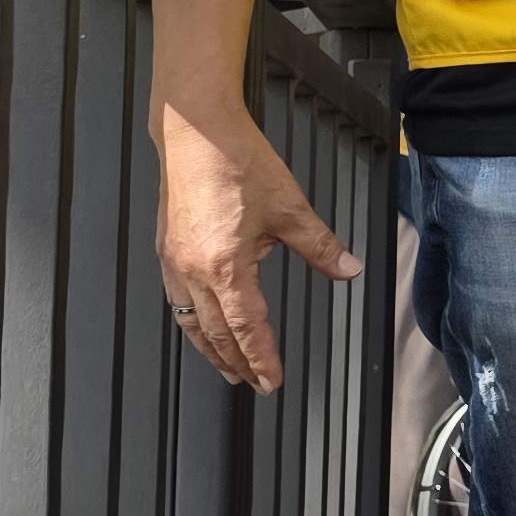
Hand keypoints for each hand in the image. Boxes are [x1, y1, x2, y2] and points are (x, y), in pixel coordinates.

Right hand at [151, 99, 360, 390]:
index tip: (272, 381)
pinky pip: (178, 300)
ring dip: (210, 348)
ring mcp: (175, 261)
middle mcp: (192, 271)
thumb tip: (347, 269)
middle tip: (253, 384)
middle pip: (215, 334)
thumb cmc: (235, 161)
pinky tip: (200, 323)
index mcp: (224, 267)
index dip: (261, 359)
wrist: (194, 131)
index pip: (247, 329)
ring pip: (190, 321)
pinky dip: (192, 321)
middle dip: (236, 363)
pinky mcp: (168, 248)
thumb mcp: (290, 206)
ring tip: (226, 368)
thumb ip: (320, 245)